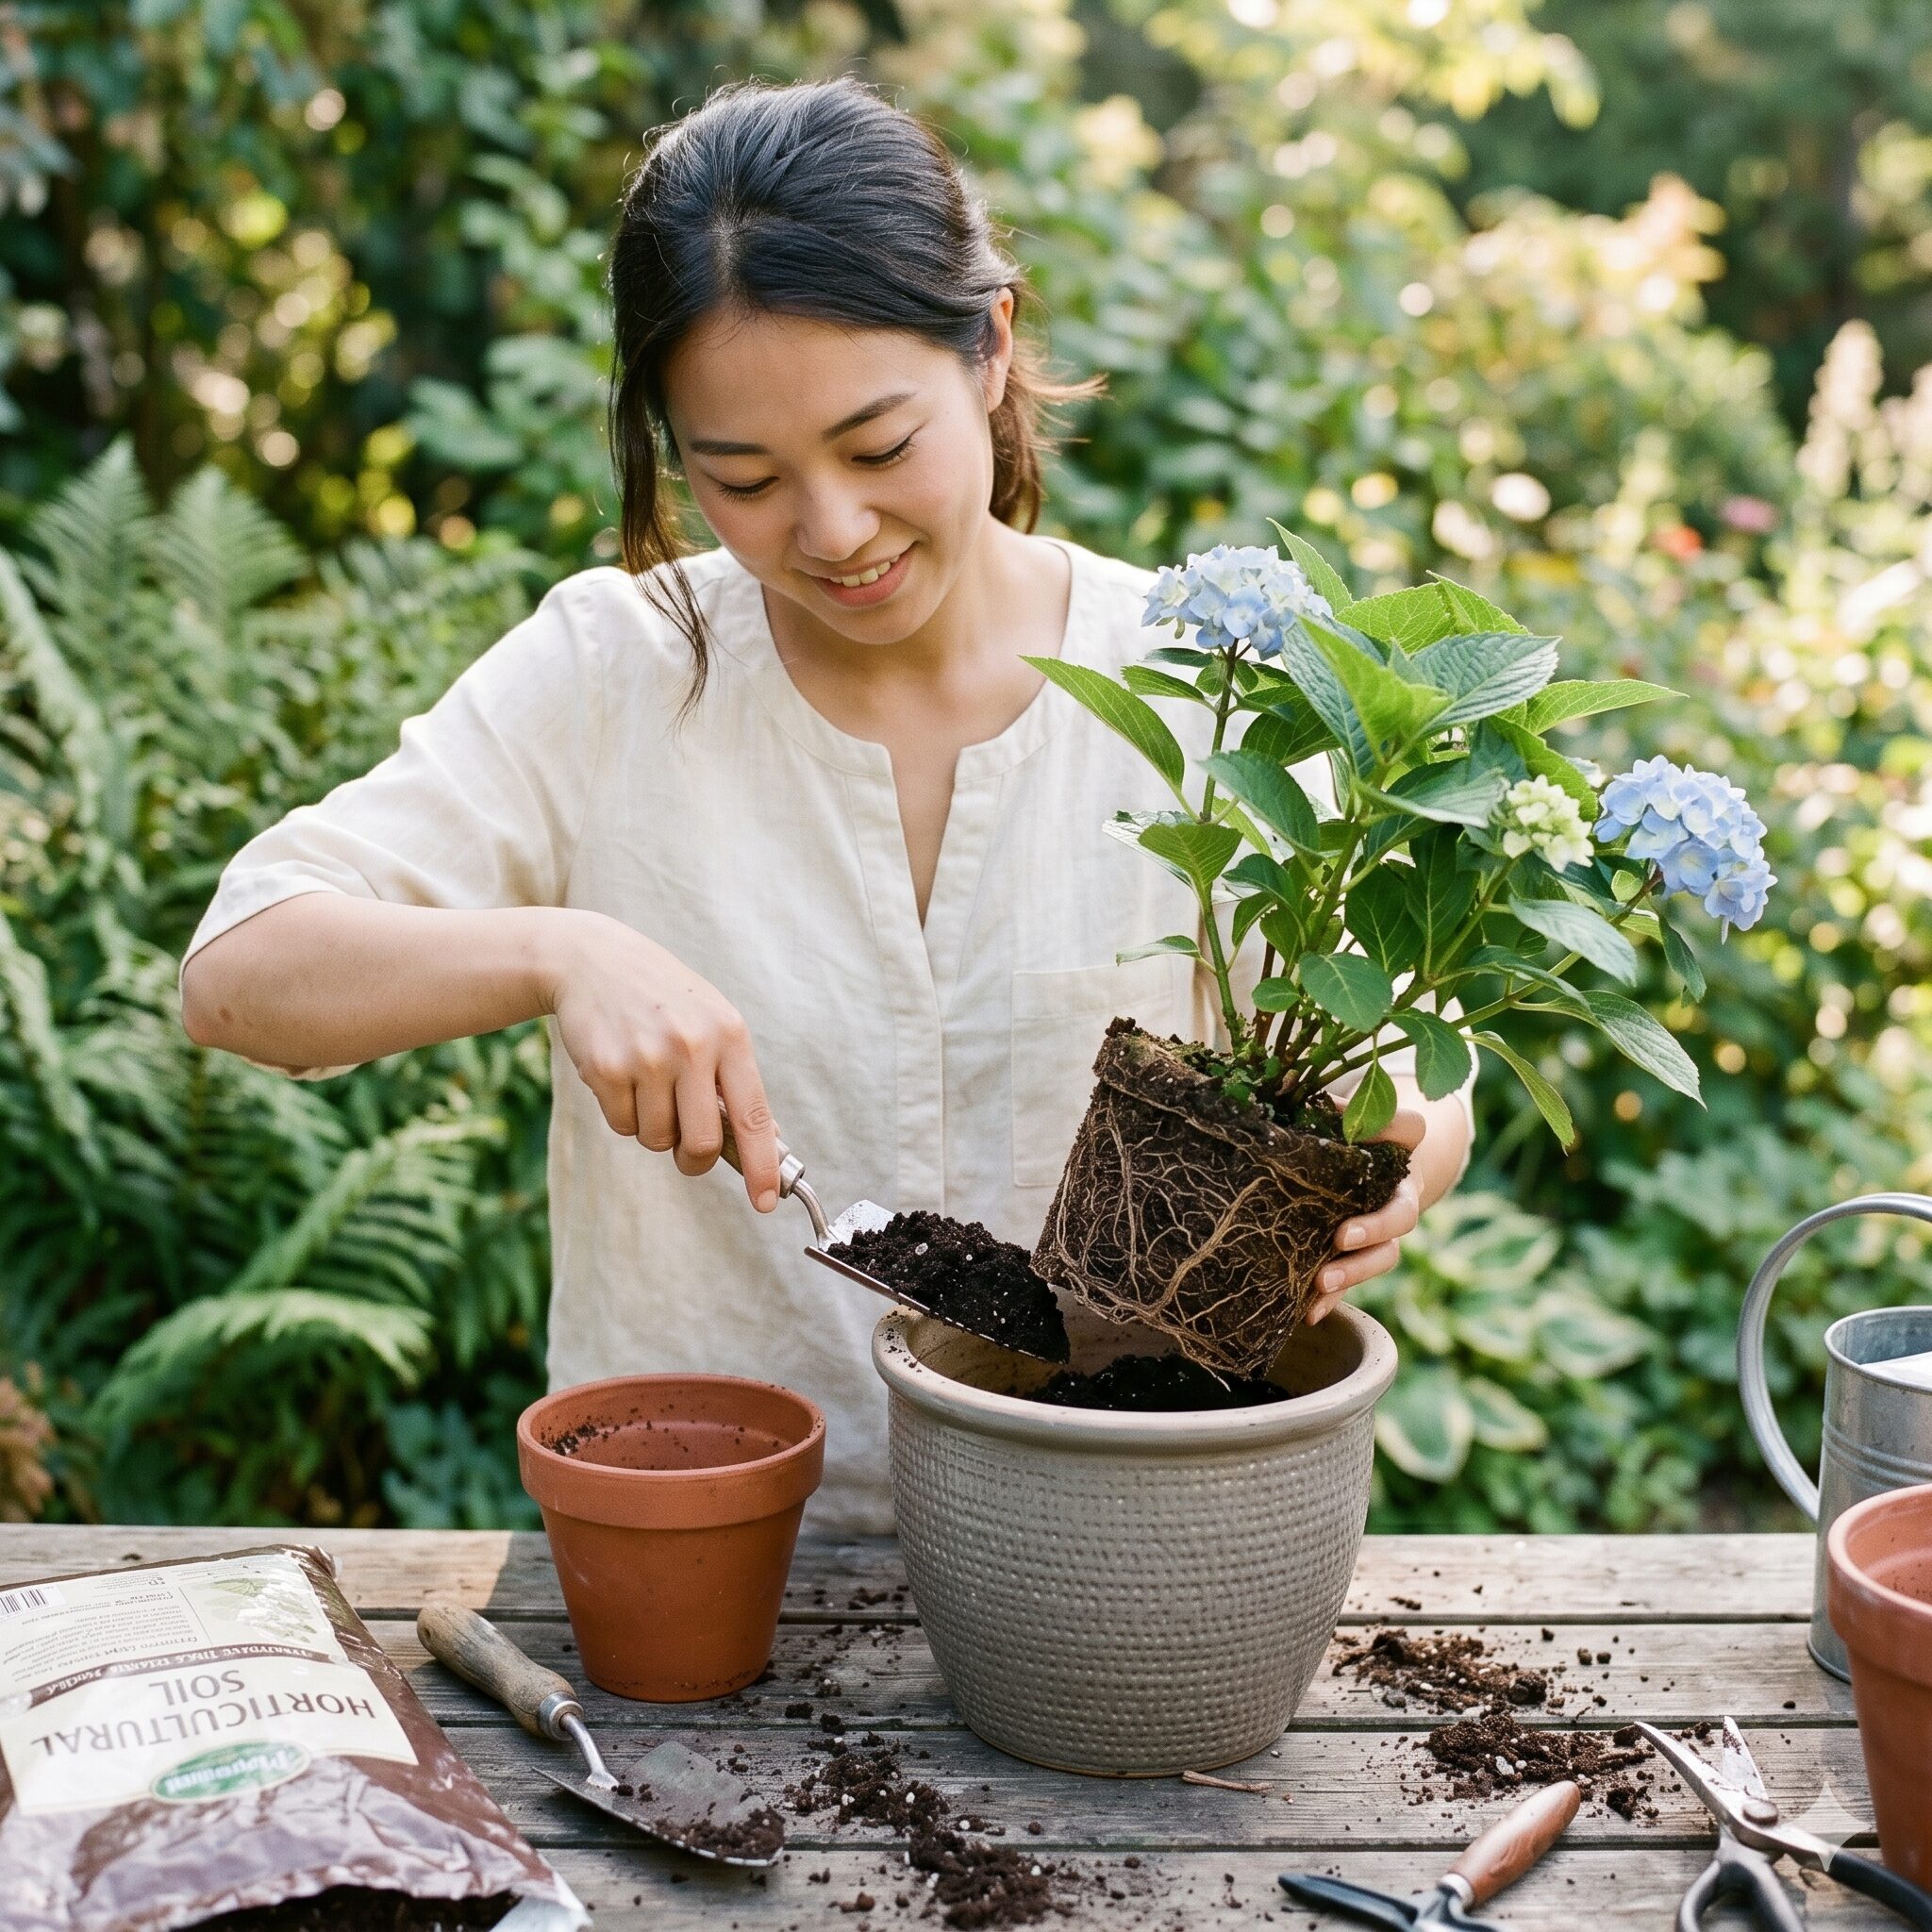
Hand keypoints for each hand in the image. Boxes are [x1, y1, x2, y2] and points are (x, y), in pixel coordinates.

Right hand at [541, 910, 781, 1211]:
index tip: (766, 1201)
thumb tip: (767, 1139)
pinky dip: (623, 1114)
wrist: (594, 961)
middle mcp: (693, 1047)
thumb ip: (735, 1079)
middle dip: (693, 1159)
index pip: (754, 1116)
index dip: (762, 1166)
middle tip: (685, 1149)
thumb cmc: (664, 1000)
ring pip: (656, 1139)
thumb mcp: (713, 1023)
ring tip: (647, 1084)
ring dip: (653, 1129)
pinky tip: (621, 1073)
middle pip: (701, 1144)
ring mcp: (648, 1057)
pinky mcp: (606, 1068)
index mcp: (730, 1036)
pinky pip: (622, 1125)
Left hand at [1305, 1106, 1425, 1324]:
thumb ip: (1337, 1112)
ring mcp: (1384, 1232)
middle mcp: (1398, 1196)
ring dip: (1354, 1272)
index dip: (1392, 1128)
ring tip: (1321, 1283)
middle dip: (1374, 1229)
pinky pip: (1354, 1283)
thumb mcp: (1345, 1123)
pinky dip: (1333, 1299)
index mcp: (1398, 1152)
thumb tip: (1320, 1104)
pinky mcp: (1361, 1259)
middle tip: (1342, 1237)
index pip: (1410, 1131)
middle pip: (1401, 1216)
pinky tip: (1309, 1312)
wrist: (1367, 1178)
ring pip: (1384, 1256)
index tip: (1360, 1137)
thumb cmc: (1350, 1142)